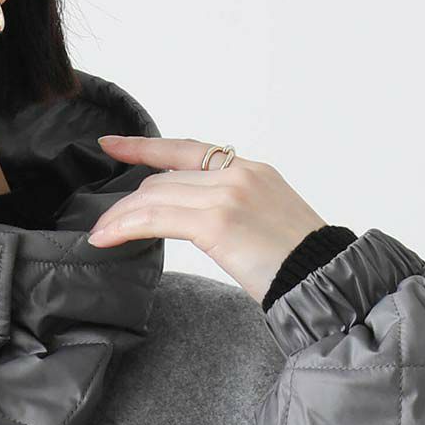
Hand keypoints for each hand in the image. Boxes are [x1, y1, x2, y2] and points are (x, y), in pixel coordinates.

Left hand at [88, 134, 328, 304]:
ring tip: (101, 235)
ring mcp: (227, 194)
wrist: (324, 279)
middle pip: (165, 179)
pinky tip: (108, 238)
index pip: (188, 150)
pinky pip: (156, 218)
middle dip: (128, 201)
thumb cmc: (300, 264)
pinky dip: (126, 226)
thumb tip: (198, 222)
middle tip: (105, 223)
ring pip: (155, 196)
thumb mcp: (267, 221)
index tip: (114, 145)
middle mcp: (238, 174)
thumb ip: (232, 210)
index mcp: (251, 171)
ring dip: (120, 216)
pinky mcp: (217, 221)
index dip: (146, 147)